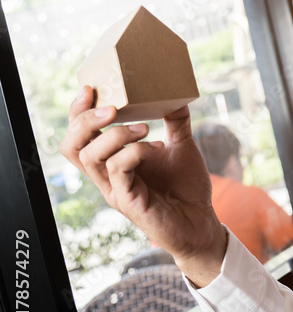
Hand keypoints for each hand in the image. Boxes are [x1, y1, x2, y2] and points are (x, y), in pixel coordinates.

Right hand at [59, 87, 226, 286]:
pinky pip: (117, 170)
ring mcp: (115, 190)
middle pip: (71, 146)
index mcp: (113, 162)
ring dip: (115, 135)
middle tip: (112, 108)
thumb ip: (176, 123)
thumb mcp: (182, 147)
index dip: (77, 113)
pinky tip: (155, 148)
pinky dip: (134, 152)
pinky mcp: (128, 201)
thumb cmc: (187, 188)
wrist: (202, 222)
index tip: (90, 89)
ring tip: (145, 128)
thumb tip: (177, 96)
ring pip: (90, 157)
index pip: (79, 136)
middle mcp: (107, 176)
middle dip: (85, 121)